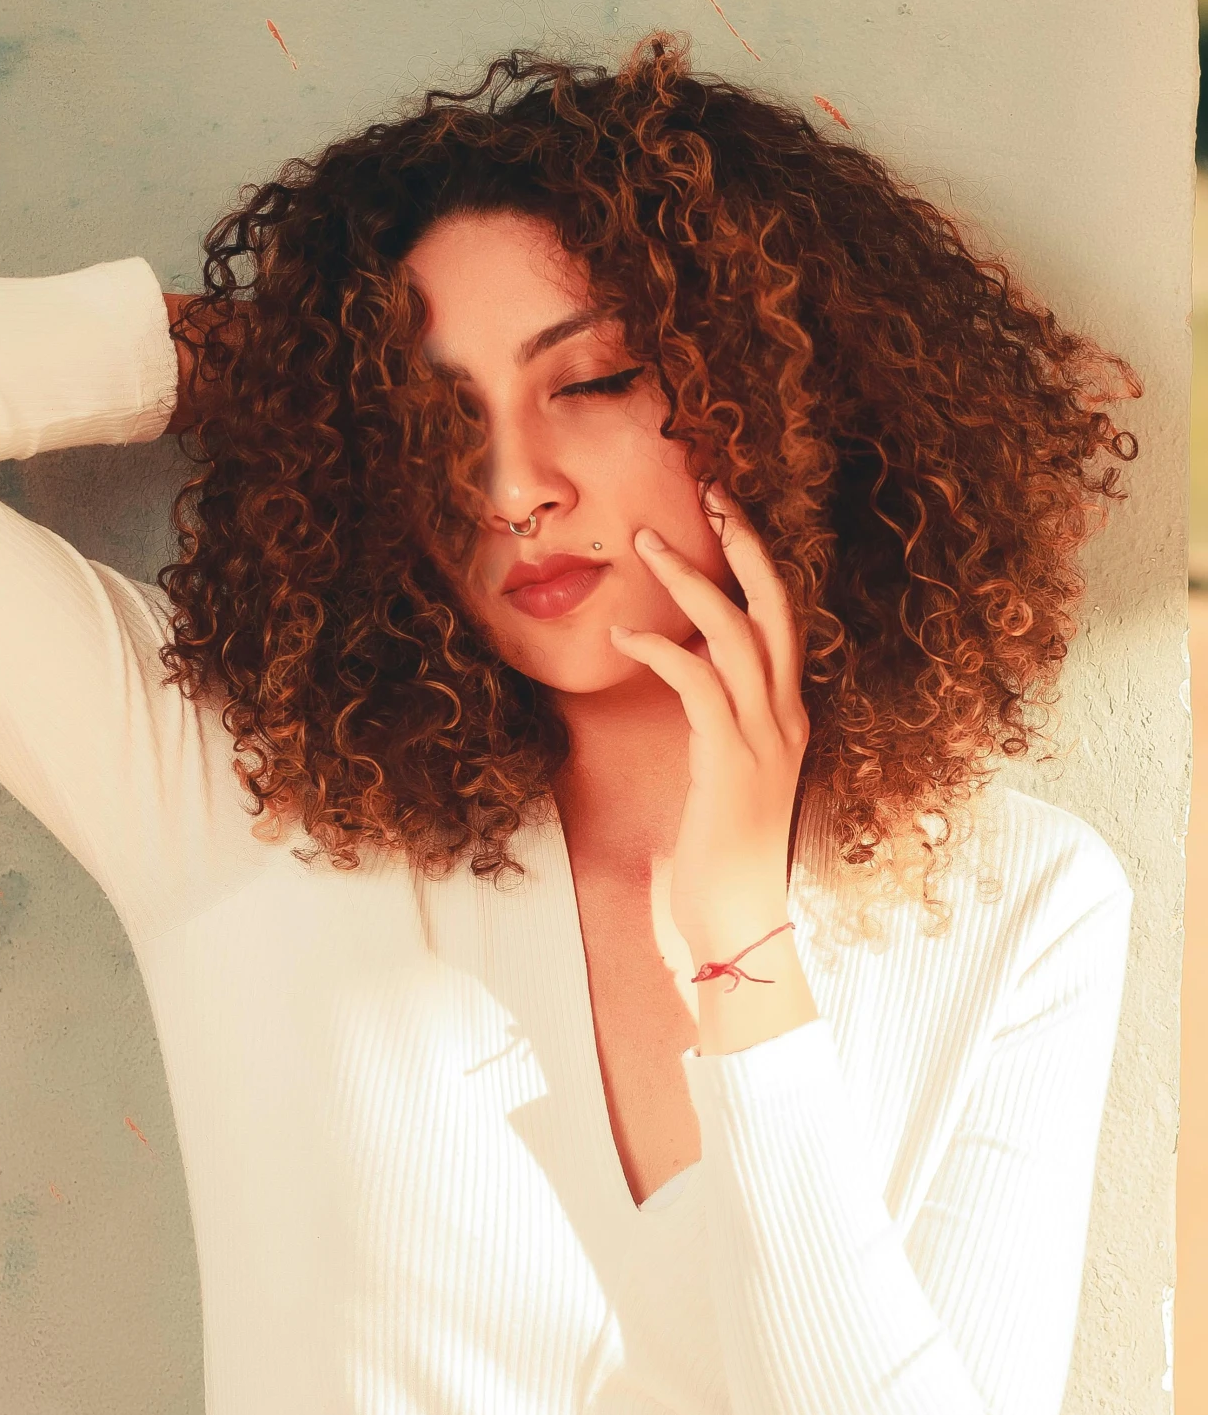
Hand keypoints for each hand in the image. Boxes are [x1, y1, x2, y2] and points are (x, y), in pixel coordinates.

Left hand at [610, 482, 810, 968]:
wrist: (738, 923)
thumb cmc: (720, 860)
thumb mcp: (724, 780)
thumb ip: (718, 729)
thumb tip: (691, 679)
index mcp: (789, 718)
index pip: (782, 621)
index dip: (757, 564)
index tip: (725, 516)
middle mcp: (787, 718)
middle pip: (776, 607)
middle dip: (743, 544)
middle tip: (708, 491)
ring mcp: (765, 738)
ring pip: (735, 633)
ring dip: (689, 582)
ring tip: (646, 545)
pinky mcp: (730, 761)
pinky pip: (699, 683)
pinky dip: (661, 650)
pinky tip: (625, 637)